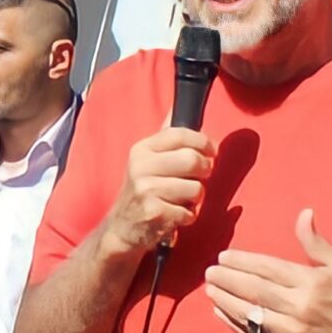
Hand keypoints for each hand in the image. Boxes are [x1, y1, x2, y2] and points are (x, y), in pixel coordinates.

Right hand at [99, 125, 216, 253]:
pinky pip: (189, 212)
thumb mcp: (147, 160)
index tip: (210, 150)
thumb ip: (165, 137)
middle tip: (200, 177)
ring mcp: (146, 190)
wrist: (120, 228)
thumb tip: (177, 105)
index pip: (180, 134)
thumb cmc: (141, 191)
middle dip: (204, 170)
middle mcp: (141, 167)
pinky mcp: (154, 213)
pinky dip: (187, 217)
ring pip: (196, 188)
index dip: (202, 141)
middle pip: (192, 160)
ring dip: (196, 198)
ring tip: (181, 199)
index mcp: (141, 150)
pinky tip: (173, 215)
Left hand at [203, 209, 331, 332]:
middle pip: (254, 290)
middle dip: (228, 279)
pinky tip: (220, 312)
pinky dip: (234, 324)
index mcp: (311, 283)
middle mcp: (300, 307)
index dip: (242, 261)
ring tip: (210, 289)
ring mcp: (292, 332)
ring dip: (225, 301)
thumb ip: (316, 242)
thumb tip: (304, 213)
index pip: (268, 269)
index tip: (224, 256)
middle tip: (210, 271)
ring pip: (250, 314)